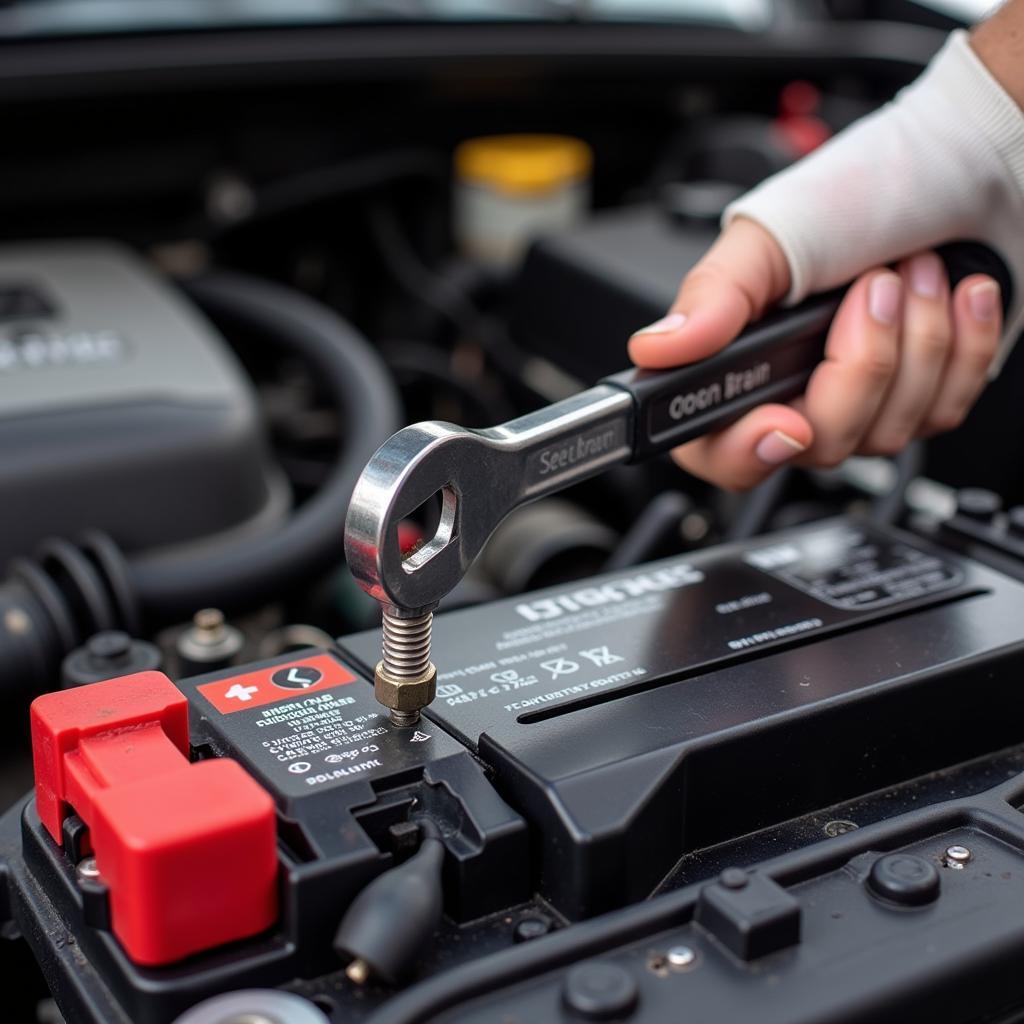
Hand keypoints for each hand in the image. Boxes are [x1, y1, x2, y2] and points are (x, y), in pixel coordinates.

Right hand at [628, 218, 1002, 489]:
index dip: (746, 450)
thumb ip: (713, 296)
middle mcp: (792, 394)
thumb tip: (657, 349)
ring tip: (911, 271)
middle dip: (859, 362)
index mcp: (735, 365)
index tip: (784, 423)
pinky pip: (942, 414)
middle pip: (816, 443)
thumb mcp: (771, 234)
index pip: (718, 451)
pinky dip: (962, 347)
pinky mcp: (921, 402)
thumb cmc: (861, 193)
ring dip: (917, 338)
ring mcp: (858, 405)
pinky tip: (955, 296)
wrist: (962, 169)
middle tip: (871, 288)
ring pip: (886, 433)